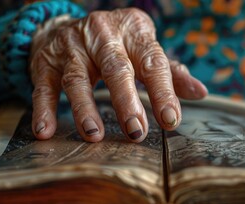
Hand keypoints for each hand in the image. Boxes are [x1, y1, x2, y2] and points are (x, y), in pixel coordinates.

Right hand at [30, 8, 207, 142]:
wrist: (66, 26)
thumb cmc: (116, 45)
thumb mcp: (144, 50)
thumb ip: (169, 72)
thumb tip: (200, 92)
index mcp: (134, 32)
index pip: (152, 62)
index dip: (162, 91)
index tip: (171, 120)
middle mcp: (102, 35)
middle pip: (116, 68)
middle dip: (126, 101)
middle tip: (136, 131)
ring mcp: (71, 47)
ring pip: (78, 78)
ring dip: (85, 108)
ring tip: (94, 135)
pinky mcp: (46, 61)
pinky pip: (43, 85)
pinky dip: (44, 108)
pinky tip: (46, 130)